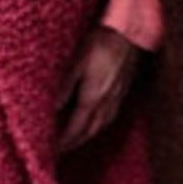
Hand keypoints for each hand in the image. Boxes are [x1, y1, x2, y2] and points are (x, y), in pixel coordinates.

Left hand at [57, 27, 138, 153]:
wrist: (131, 31)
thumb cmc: (102, 42)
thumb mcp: (77, 62)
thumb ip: (65, 87)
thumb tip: (51, 109)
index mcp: (93, 98)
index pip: (75, 129)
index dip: (64, 142)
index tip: (53, 151)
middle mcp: (107, 103)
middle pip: (89, 132)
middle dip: (74, 143)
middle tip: (61, 150)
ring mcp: (117, 97)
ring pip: (100, 125)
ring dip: (87, 135)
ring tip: (75, 139)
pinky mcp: (123, 90)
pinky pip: (109, 115)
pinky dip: (98, 124)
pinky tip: (95, 119)